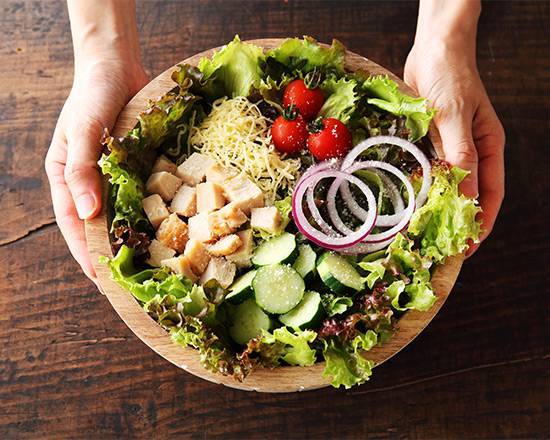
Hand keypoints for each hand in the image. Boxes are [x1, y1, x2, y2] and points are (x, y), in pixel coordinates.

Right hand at [45, 59, 147, 281]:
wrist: (117, 67)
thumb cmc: (93, 95)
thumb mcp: (83, 130)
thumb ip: (81, 169)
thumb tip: (87, 214)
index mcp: (66, 177)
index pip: (73, 224)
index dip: (85, 252)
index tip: (99, 279)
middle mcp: (89, 181)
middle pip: (97, 225)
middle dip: (109, 253)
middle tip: (128, 282)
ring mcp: (113, 175)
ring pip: (120, 214)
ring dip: (131, 238)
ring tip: (148, 264)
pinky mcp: (135, 167)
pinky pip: (140, 196)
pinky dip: (148, 213)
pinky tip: (164, 229)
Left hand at [404, 39, 504, 255]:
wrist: (431, 49)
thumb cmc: (451, 76)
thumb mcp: (456, 116)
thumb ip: (460, 153)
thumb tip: (464, 192)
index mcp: (488, 148)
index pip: (489, 194)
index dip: (479, 223)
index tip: (466, 248)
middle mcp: (470, 151)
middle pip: (466, 194)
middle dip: (455, 221)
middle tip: (437, 247)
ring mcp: (447, 147)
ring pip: (443, 186)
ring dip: (433, 207)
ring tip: (419, 232)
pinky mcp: (427, 142)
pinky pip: (424, 170)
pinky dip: (417, 187)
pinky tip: (404, 201)